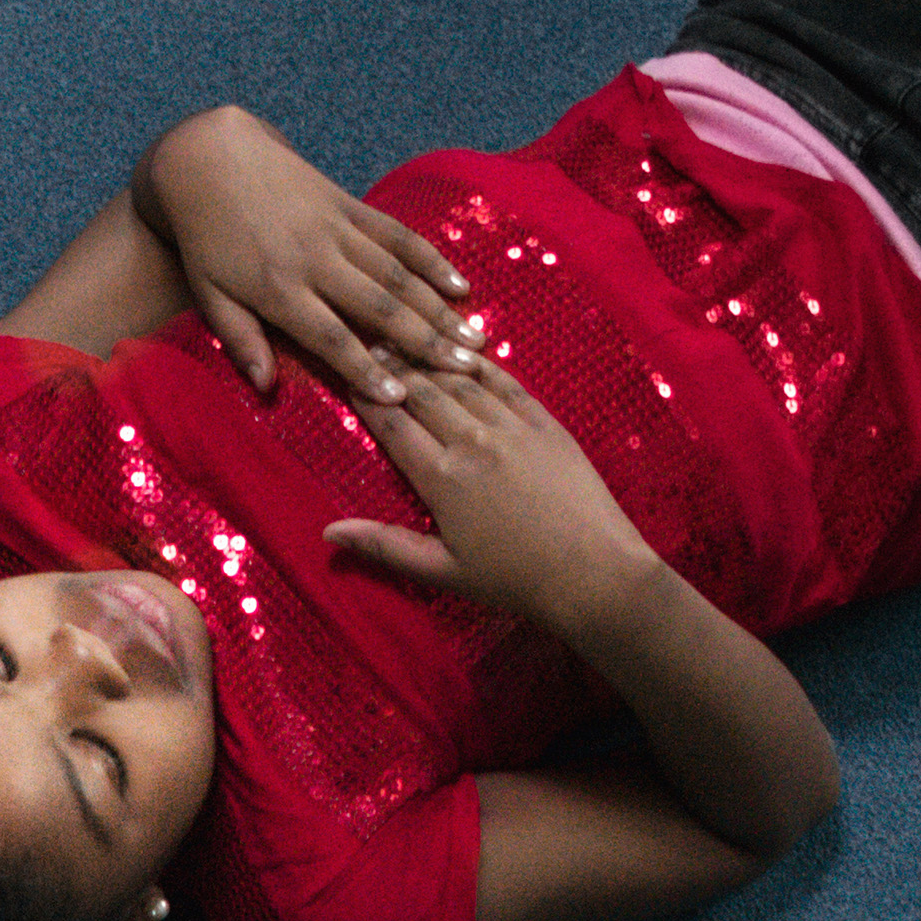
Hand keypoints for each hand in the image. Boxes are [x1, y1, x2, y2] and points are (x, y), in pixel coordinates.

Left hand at [141, 106, 478, 404]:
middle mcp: (315, 259)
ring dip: (439, 308)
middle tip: (466, 371)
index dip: (366, 369)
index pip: (330, 338)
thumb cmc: (206, 239)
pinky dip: (431, 260)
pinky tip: (460, 284)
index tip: (399, 397)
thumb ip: (240, 340)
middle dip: (425, 342)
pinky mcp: (350, 205)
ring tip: (474, 339)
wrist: (212, 161)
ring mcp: (337, 229)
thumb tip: (266, 387)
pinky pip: (398, 235)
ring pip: (398, 273)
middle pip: (379, 307)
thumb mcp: (208, 294)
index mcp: (278, 289)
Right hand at [328, 351, 652, 633]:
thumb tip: (328, 531)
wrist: (593, 572)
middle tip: (371, 344)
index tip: (347, 375)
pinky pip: (507, 383)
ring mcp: (512, 427)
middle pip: (423, 392)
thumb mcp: (442, 571)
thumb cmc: (513, 580)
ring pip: (462, 381)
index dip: (366, 397)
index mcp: (441, 478)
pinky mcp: (545, 423)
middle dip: (393, 367)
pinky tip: (466, 351)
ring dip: (432, 358)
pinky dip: (481, 365)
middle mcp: (472, 441)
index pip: (393, 424)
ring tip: (408, 339)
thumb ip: (384, 546)